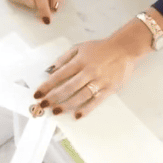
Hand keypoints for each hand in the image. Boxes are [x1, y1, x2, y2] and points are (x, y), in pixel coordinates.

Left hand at [29, 34, 143, 119]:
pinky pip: (96, 101)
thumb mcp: (80, 48)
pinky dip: (86, 109)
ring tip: (56, 111)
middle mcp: (88, 71)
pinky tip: (77, 115)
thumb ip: (65, 58)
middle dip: (53, 97)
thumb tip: (52, 69)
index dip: (47, 85)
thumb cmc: (101, 48)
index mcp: (79, 61)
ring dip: (67, 105)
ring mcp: (99, 81)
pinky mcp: (109, 89)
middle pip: (68, 87)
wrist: (124, 49)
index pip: (59, 75)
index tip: (38, 93)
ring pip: (80, 96)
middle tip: (43, 104)